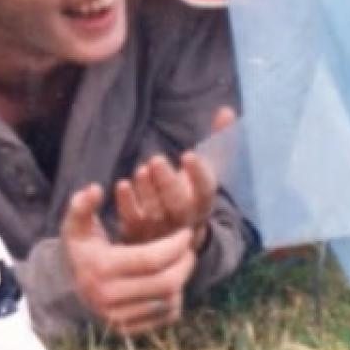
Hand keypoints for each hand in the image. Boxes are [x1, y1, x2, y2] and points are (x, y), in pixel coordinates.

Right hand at [61, 183, 195, 335]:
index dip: (175, 245)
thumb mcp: (76, 223)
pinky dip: (175, 300)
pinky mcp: (126, 330)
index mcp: (100, 269)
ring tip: (181, 262)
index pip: (151, 259)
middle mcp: (108, 299)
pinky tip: (171, 282)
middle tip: (188, 248)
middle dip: (184, 263)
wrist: (69, 286)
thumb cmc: (81, 248)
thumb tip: (96, 189)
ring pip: (168, 302)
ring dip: (182, 280)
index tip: (186, 232)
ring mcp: (117, 319)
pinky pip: (165, 317)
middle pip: (165, 283)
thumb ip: (82, 204)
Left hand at [115, 106, 234, 248]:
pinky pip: (132, 220)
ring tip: (141, 170)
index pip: (205, 190)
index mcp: (203, 202)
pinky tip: (122, 185)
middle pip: (178, 204)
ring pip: (155, 212)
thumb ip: (217, 142)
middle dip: (167, 182)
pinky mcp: (139, 232)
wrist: (176, 238)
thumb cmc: (191, 193)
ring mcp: (161, 228)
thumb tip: (227, 110)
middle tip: (155, 159)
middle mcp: (184, 218)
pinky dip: (127, 204)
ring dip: (147, 191)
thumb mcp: (205, 171)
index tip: (188, 155)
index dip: (198, 173)